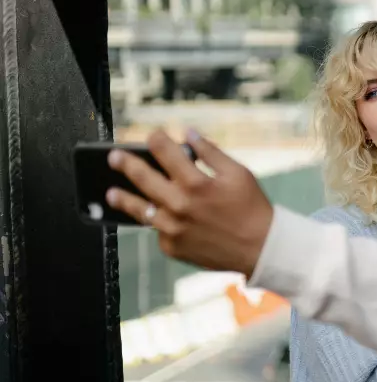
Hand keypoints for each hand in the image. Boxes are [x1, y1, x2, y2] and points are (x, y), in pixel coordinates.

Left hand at [105, 128, 273, 276]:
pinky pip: (157, 230)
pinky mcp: (172, 247)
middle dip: (126, 164)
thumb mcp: (238, 173)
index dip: (156, 140)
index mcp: (197, 183)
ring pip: (140, 210)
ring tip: (111, 193)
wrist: (260, 247)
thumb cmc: (252, 207)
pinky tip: (157, 216)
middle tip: (113, 157)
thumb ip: (211, 153)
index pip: (167, 153)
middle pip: (144, 179)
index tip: (151, 135)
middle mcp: (180, 206)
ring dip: (124, 199)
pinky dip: (156, 221)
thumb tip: (188, 135)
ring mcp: (173, 229)